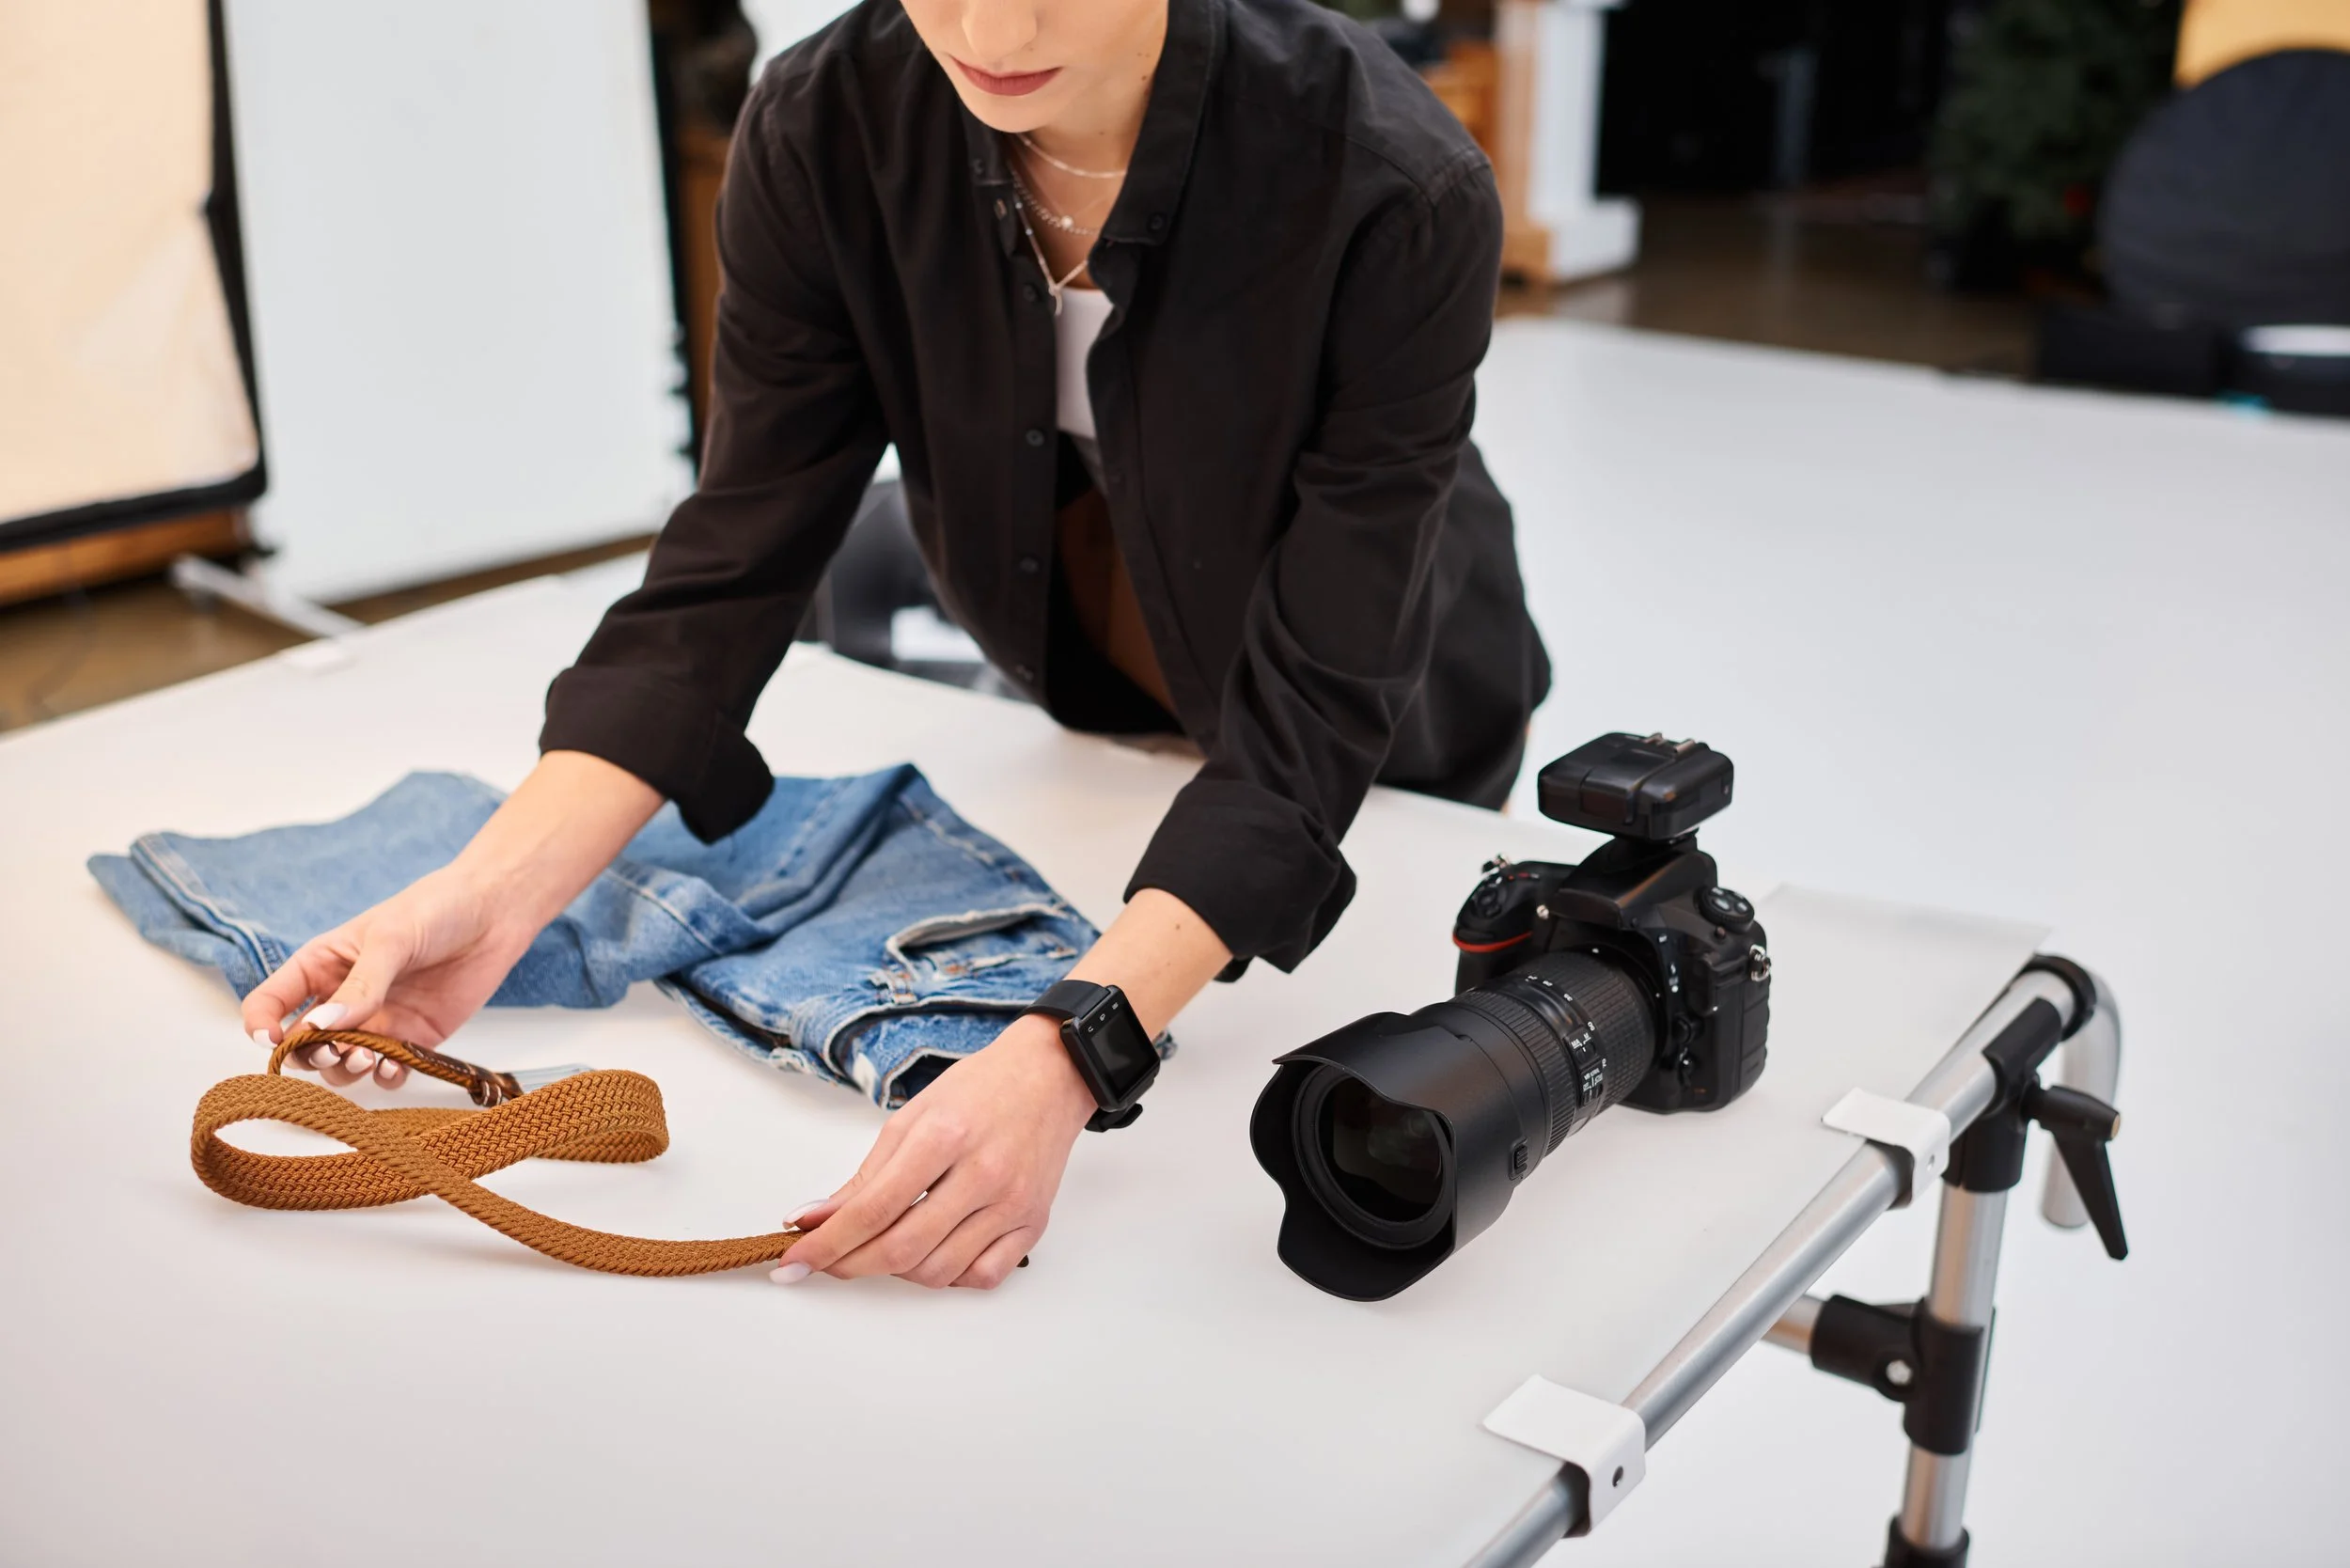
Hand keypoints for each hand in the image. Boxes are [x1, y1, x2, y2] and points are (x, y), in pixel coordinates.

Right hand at [238, 864, 534, 1088]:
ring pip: (341, 1065)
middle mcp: (341, 999)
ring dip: (346, 1071)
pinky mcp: (413, 1039)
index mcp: (320, 966)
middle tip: (335, 1050)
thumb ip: (360, 984)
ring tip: (368, 1057)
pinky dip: (385, 1077)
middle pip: (302, 1046)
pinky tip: (394, 1065)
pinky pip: (387, 1071)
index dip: (261, 1026)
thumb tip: (322, 1026)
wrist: (495, 912)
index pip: (269, 1003)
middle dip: (310, 1056)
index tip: (273, 1041)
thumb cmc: (436, 908)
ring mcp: (376, 1022)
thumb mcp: (391, 938)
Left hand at [775, 1013, 1096, 1289]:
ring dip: (896, 1272)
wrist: (1049, 1077)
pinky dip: (948, 1276)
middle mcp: (983, 1174)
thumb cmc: (978, 1089)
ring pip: (938, 1271)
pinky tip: (932, 1253)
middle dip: (850, 1264)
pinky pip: (982, 1276)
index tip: (793, 1260)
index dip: (826, 1243)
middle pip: (901, 1249)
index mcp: (943, 1137)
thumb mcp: (910, 1118)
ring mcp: (1013, 1203)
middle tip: (825, 1262)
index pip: (872, 1209)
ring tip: (882, 1246)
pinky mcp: (1034, 1223)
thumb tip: (814, 1218)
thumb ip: (864, 1176)